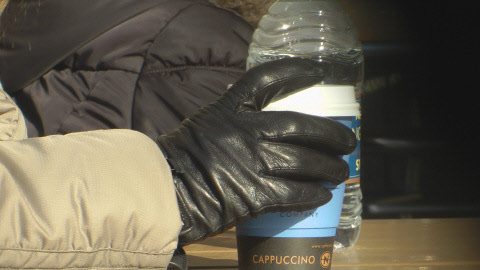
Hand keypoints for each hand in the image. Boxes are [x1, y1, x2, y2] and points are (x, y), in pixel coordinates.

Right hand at [157, 58, 356, 244]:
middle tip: (348, 141)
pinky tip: (323, 194)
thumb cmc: (181, 160)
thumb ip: (233, 119)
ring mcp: (252, 162)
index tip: (318, 72)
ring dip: (329, 167)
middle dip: (332, 134)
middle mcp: (245, 132)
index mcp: (229, 110)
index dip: (295, 71)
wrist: (166, 192)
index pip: (266, 80)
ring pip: (305, 161)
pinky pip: (296, 192)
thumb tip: (265, 126)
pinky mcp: (256, 194)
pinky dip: (314, 193)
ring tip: (340, 171)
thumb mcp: (205, 124)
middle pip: (302, 125)